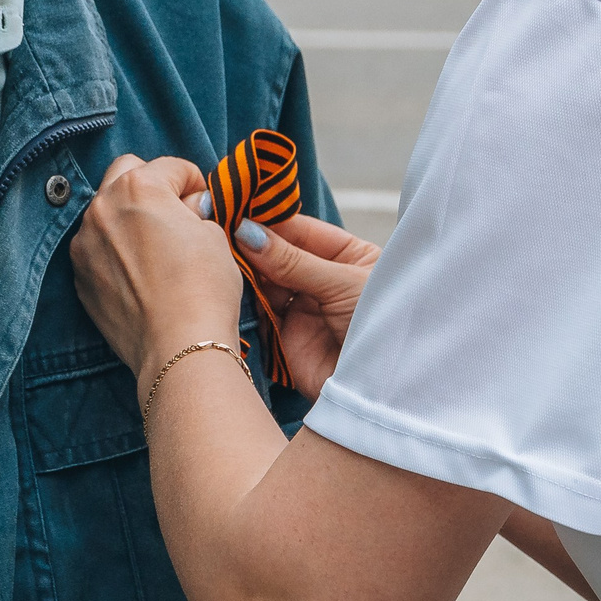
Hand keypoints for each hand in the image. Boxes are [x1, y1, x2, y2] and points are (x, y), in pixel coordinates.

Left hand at [70, 154, 244, 381]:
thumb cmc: (204, 288)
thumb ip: (195, 212)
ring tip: (156, 246)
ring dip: (129, 217)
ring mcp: (84, 243)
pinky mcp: (80, 276)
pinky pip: (97, 248)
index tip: (204, 204)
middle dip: (152, 185)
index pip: (172, 167)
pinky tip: (140, 273)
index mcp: (139, 186)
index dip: (195, 183)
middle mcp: (103, 207)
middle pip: (126, 172)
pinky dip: (115, 250)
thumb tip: (189, 209)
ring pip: (106, 211)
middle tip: (175, 213)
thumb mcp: (215, 236)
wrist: (178, 347)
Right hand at [223, 214, 377, 399]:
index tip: (237, 210)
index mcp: (349, 257)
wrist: (378, 390)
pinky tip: (228, 286)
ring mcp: (304, 308)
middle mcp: (324, 279)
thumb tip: (247, 231)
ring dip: (246, 272)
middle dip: (254, 245)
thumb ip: (293, 260)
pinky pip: (260, 311)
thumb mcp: (342, 283)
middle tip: (220, 230)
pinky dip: (245, 300)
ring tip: (221, 257)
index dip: (271, 221)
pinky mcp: (286, 336)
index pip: (302, 231)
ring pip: (266, 282)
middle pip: (280, 255)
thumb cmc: (380, 325)